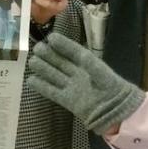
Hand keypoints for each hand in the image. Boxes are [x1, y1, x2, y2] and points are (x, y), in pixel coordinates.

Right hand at [28, 32, 144, 133]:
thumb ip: (90, 64)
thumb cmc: (112, 88)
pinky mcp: (68, 100)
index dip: (63, 45)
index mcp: (88, 64)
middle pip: (60, 62)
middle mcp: (78, 73)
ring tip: (32, 61)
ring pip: (54, 75)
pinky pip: (52, 91)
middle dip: (49, 55)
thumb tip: (82, 55)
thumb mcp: (102, 73)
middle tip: (37, 48)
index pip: (73, 51)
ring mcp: (72, 87)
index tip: (51, 37)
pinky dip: (42, 86)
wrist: (116, 111)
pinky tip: (31, 80)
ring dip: (43, 68)